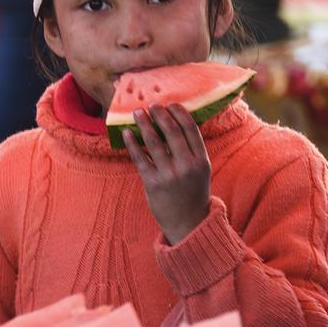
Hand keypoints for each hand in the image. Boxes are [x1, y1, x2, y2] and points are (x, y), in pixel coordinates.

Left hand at [123, 103, 210, 243]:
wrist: (188, 223)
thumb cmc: (193, 191)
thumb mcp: (201, 169)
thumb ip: (191, 149)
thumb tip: (174, 122)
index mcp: (201, 160)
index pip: (190, 128)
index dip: (179, 113)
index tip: (170, 104)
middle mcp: (186, 165)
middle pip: (172, 131)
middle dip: (160, 114)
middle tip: (152, 105)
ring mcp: (169, 175)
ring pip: (154, 142)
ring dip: (144, 123)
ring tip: (137, 113)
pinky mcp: (153, 183)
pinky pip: (140, 158)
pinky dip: (132, 143)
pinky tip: (126, 133)